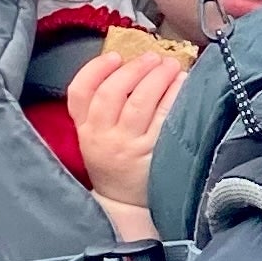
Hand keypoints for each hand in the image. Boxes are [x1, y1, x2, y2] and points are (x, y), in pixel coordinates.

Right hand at [67, 46, 185, 241]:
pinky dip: (174, 95)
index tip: (115, 56)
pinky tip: (182, 83)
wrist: (126, 204)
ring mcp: (128, 146)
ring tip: (170, 65)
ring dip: (157, 77)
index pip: (79, 93)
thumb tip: (131, 64)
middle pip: (112, 93)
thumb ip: (103, 107)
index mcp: (85, 129)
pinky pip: (164, 117)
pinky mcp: (153, 153)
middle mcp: (102, 137)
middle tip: (153, 57)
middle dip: (134, 69)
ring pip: (140, 102)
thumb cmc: (115, 162)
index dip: (96, 69)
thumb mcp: (96, 137)